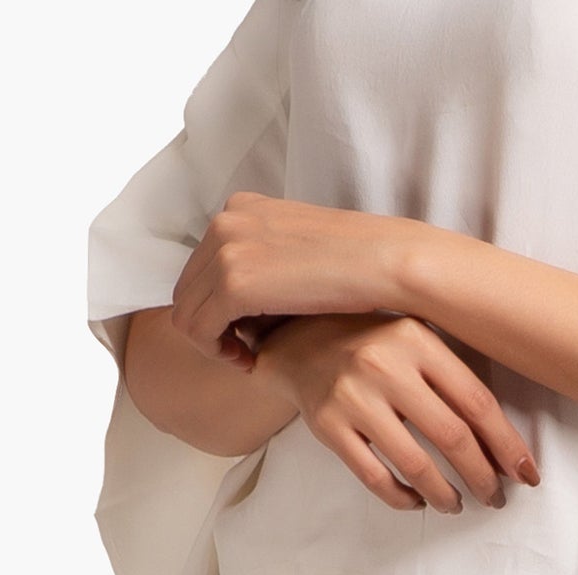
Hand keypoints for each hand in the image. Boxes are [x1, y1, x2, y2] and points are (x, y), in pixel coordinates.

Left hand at [171, 191, 418, 364]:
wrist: (391, 261)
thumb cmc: (364, 266)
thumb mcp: (305, 252)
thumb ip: (272, 266)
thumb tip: (254, 307)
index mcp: (242, 208)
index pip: (204, 267)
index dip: (220, 307)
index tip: (251, 335)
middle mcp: (226, 221)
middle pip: (189, 289)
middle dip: (213, 327)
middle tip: (247, 353)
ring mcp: (226, 250)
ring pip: (186, 312)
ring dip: (213, 343)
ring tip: (249, 359)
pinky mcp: (233, 283)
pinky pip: (197, 329)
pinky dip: (219, 352)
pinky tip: (251, 362)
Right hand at [251, 311, 541, 511]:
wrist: (296, 339)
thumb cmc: (372, 343)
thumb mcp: (415, 338)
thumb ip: (453, 378)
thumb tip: (503, 443)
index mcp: (417, 340)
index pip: (477, 402)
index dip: (507, 444)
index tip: (526, 473)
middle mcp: (385, 365)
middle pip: (452, 436)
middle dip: (482, 476)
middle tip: (496, 497)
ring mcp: (353, 397)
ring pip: (415, 463)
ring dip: (445, 493)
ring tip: (458, 505)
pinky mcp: (328, 425)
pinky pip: (374, 476)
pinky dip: (402, 496)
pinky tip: (418, 500)